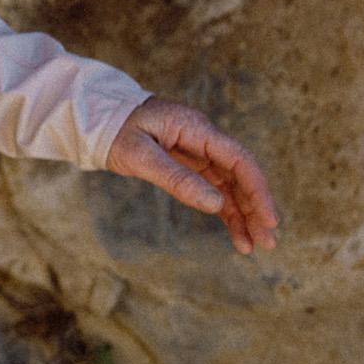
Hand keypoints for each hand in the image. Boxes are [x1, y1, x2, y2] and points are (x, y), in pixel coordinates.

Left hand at [104, 96, 279, 254]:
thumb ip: (175, 178)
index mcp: (195, 128)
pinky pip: (211, 187)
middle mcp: (202, 138)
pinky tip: (233, 232)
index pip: (239, 161)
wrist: (95, 117)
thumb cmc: (113, 130)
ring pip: (227, 185)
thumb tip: (215, 204)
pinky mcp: (187, 163)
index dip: (257, 190)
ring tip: (250, 246)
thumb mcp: (138, 154)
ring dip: (241, 214)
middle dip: (254, 209)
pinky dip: (221, 209)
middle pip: (239, 176)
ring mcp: (196, 151)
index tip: (268, 219)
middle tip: (267, 243)